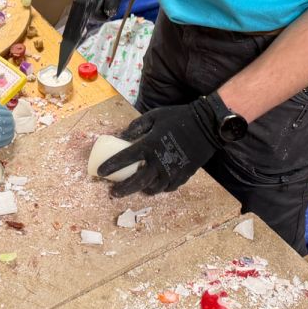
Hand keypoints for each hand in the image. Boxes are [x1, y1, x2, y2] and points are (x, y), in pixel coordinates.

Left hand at [99, 98, 221, 195]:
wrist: (207, 125)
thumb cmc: (178, 118)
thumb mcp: (154, 116)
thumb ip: (136, 126)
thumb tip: (122, 136)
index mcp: (149, 145)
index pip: (124, 159)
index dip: (110, 166)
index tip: (100, 172)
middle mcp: (158, 161)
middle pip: (136, 182)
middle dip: (122, 189)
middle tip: (113, 193)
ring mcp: (172, 171)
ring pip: (153, 188)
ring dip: (142, 189)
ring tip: (135, 188)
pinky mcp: (183, 175)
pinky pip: (168, 187)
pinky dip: (160, 187)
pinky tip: (155, 184)